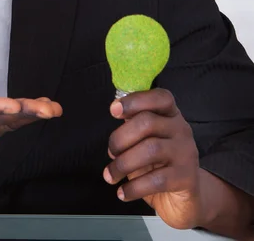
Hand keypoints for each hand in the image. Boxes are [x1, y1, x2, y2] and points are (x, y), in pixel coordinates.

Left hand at [104, 88, 202, 229]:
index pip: (160, 97)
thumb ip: (133, 124)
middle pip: (147, 122)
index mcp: (170, 115)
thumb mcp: (145, 140)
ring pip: (150, 149)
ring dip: (122, 164)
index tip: (113, 110)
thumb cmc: (158, 163)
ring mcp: (186, 153)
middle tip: (111, 152)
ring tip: (110, 175)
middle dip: (120, 138)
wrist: (185, 198)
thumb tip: (116, 112)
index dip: (135, 100)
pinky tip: (122, 192)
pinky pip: (156, 180)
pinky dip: (133, 187)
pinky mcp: (187, 178)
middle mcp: (182, 130)